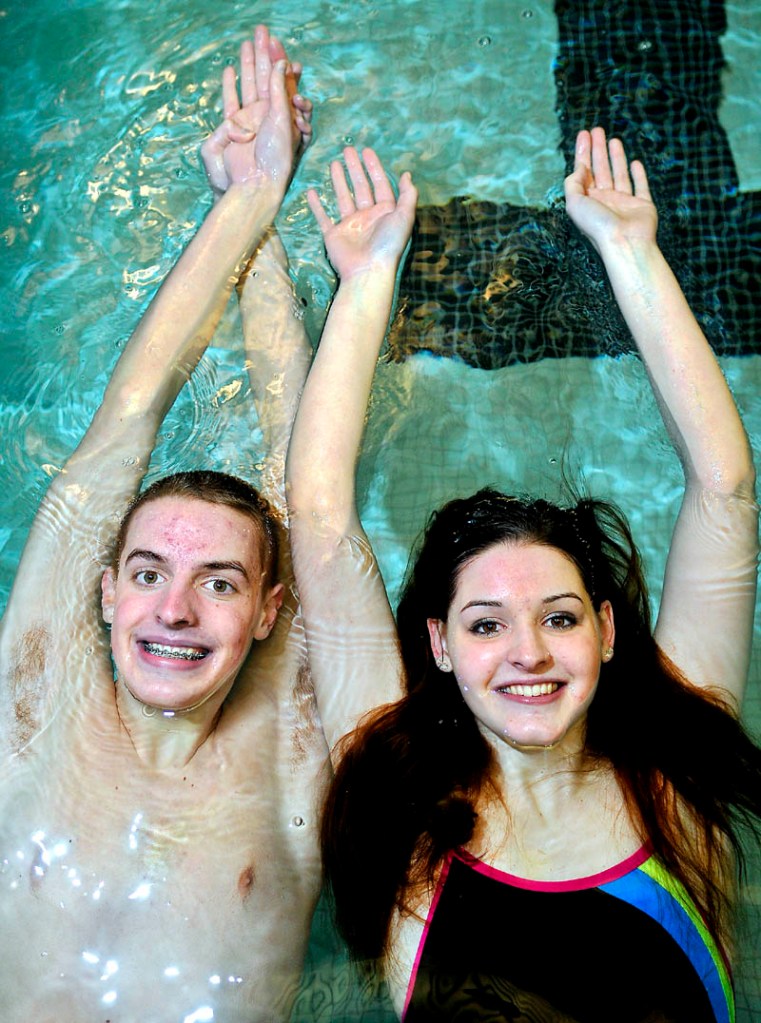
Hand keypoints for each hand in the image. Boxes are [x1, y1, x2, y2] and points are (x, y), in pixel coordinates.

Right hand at [201, 25, 312, 195]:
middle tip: (261, 30)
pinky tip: (230, 71)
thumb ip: (279, 90)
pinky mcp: (236, 127)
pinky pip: (233, 101)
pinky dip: (231, 86)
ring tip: (247, 42)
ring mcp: (252, 119)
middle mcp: (269, 114)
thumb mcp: (282, 119)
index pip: (282, 79)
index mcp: (284, 113)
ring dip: (249, 63)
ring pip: (250, 84)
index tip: (274, 40)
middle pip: (266, 77)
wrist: (256, 182)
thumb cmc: (275, 157)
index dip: (278, 58)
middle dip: (264, 54)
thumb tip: (280, 62)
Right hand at [307, 147, 416, 279]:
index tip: (366, 151)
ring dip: (339, 181)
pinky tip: (312, 192)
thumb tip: (407, 174)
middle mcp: (368, 217)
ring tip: (333, 163)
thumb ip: (408, 195)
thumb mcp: (404, 216)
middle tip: (348, 150)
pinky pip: (323, 217)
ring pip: (343, 198)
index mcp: (385, 212)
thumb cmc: (387, 244)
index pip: (380, 184)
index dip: (374, 167)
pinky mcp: (334, 235)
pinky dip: (317, 206)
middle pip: (361, 187)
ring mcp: (350, 226)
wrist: (367, 271)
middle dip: (355, 168)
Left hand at [564, 127, 656, 252]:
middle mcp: (605, 200)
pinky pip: (641, 186)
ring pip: (619, 174)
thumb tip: (580, 167)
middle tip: (597, 130)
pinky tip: (635, 163)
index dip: (583, 152)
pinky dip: (639, 175)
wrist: (624, 242)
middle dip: (598, 149)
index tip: (584, 134)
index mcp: (588, 200)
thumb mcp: (574, 203)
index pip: (584, 171)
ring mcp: (624, 202)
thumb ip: (573, 183)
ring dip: (616, 157)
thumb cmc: (597, 225)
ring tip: (613, 139)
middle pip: (600, 169)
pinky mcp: (642, 205)